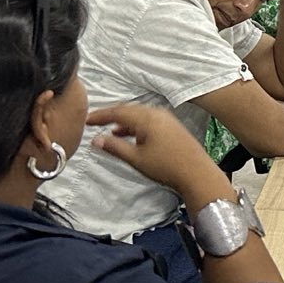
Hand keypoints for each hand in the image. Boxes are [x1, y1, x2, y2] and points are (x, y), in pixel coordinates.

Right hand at [87, 103, 219, 194]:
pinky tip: (129, 136)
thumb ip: (114, 147)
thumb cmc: (166, 166)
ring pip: (139, 115)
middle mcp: (157, 113)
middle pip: (128, 110)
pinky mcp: (172, 126)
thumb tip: (96, 140)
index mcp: (147, 118)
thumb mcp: (136, 158)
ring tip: (109, 131)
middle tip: (95, 122)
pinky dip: (135, 126)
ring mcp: (166, 118)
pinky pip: (148, 120)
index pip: (118, 112)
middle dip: (111, 116)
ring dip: (123, 121)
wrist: (197, 172)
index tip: (86, 120)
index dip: (100, 115)